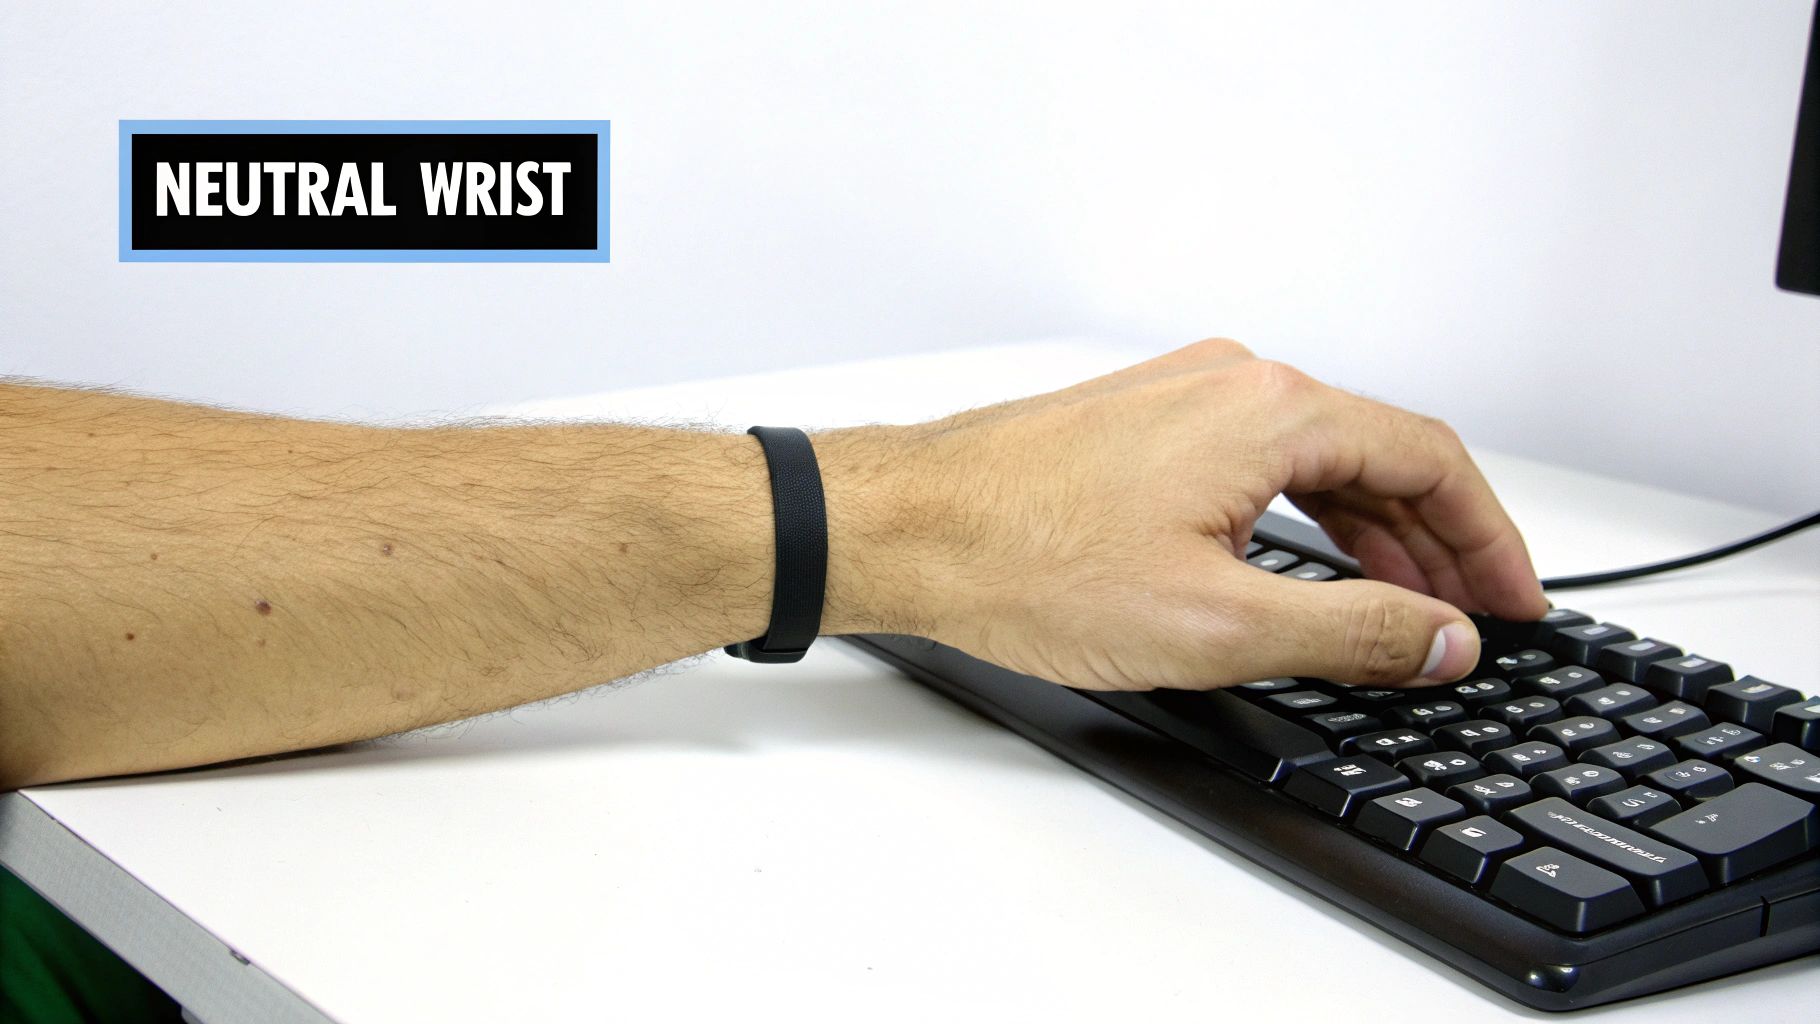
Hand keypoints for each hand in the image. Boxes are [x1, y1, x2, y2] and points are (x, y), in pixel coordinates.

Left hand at [819, 338, 1548, 690]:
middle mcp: (1233, 381)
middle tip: (1472, 618)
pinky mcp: (1142, 423)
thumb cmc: (1023, 562)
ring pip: (1317, 460)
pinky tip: (1306, 567)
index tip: (1516, 601)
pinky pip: (1259, 461)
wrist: (903, 529)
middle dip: (1437, 542)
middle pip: (1380, 455)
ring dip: (1371, 534)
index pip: (1431, 461)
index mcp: (1272, 410)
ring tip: (1403, 608)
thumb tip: (1442, 637)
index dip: (1490, 540)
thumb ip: (1353, 632)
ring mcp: (1182, 395)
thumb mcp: (1217, 623)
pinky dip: (1303, 517)